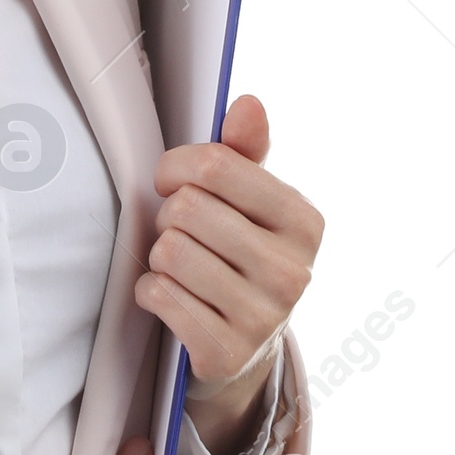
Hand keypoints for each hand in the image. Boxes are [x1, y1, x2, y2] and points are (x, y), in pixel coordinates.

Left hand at [134, 94, 322, 454]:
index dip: (176, 166)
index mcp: (304, 222)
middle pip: (186, 209)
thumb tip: (247, 103)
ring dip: (159, 257)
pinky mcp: (225, 352)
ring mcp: (263, 317)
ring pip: (169, 252)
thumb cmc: (240, 255)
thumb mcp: (251, 203)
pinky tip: (173, 298)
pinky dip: (151, 291)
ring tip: (180, 267)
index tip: (172, 180)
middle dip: (168, 216)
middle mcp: (293, 272)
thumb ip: (244, 151)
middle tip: (181, 233)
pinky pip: (158, 295)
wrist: (244, 350)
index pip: (216, 166)